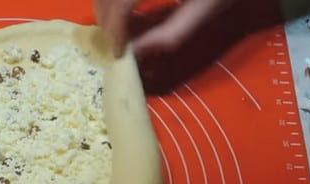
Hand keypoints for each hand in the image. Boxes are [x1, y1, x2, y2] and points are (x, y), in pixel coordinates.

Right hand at [95, 0, 238, 57]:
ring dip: (104, 4)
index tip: (119, 52)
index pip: (124, 2)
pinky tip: (120, 6)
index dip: (116, 27)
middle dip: (106, 17)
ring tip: (115, 25)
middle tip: (115, 42)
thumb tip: (138, 53)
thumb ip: (172, 32)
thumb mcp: (206, 8)